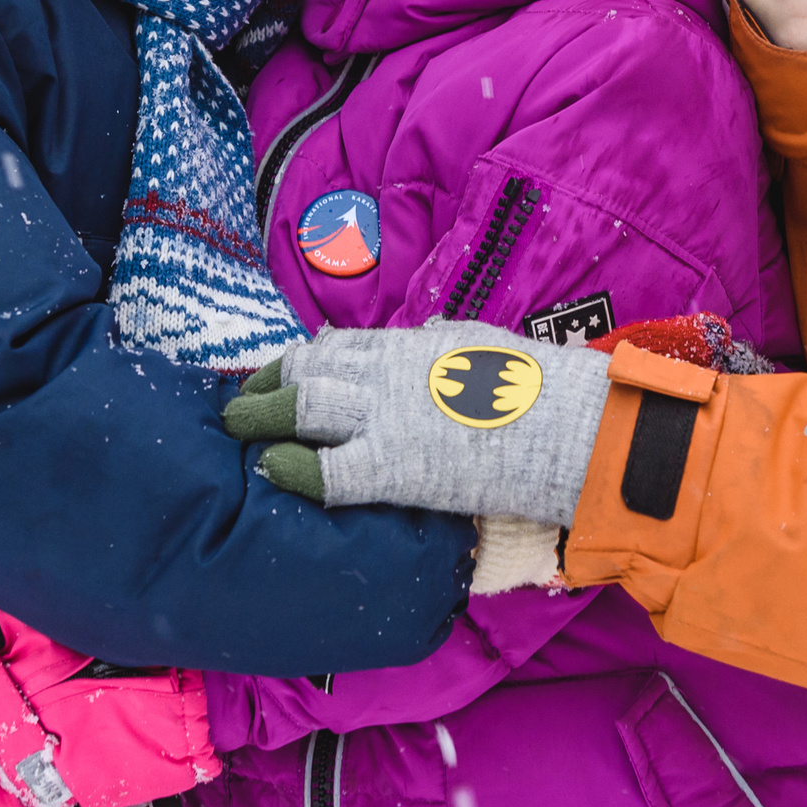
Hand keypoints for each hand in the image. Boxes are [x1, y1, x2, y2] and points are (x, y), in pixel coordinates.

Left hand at [223, 322, 609, 525]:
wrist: (569, 425)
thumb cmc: (539, 389)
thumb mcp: (485, 345)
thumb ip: (444, 342)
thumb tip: (423, 335)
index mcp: (409, 347)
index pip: (332, 347)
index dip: (296, 363)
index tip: (277, 376)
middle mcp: (387, 374)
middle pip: (305, 372)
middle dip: (265, 387)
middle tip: (239, 405)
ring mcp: (385, 417)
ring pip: (302, 408)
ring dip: (261, 419)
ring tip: (237, 432)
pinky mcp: (393, 467)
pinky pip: (325, 470)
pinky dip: (292, 469)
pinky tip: (271, 471)